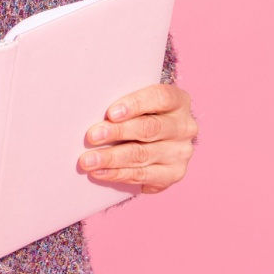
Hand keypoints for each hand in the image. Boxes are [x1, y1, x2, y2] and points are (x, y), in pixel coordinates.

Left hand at [77, 84, 196, 193]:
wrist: (161, 140)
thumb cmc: (143, 114)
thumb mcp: (141, 102)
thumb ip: (125, 105)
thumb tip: (92, 111)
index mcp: (179, 101)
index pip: (160, 98)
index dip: (135, 104)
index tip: (111, 113)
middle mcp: (185, 127)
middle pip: (150, 128)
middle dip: (117, 132)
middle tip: (91, 137)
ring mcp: (181, 152)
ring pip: (143, 155)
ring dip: (112, 158)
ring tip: (88, 161)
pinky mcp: (174, 174)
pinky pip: (143, 175)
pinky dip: (118, 174)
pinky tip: (100, 172)